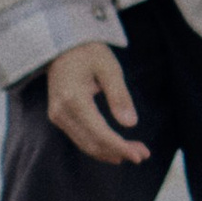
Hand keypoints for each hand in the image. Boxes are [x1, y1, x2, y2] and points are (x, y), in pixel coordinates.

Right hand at [45, 41, 148, 165]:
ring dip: (110, 152)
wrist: (62, 45)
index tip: (141, 155)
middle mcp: (61, 112)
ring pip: (86, 144)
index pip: (100, 133)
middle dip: (119, 152)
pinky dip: (99, 146)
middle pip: (93, 143)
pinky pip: (80, 138)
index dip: (121, 147)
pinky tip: (115, 149)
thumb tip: (131, 124)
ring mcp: (57, 116)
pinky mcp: (59, 117)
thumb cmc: (88, 52)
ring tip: (134, 152)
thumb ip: (120, 96)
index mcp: (74, 99)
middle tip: (143, 154)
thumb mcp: (110, 68)